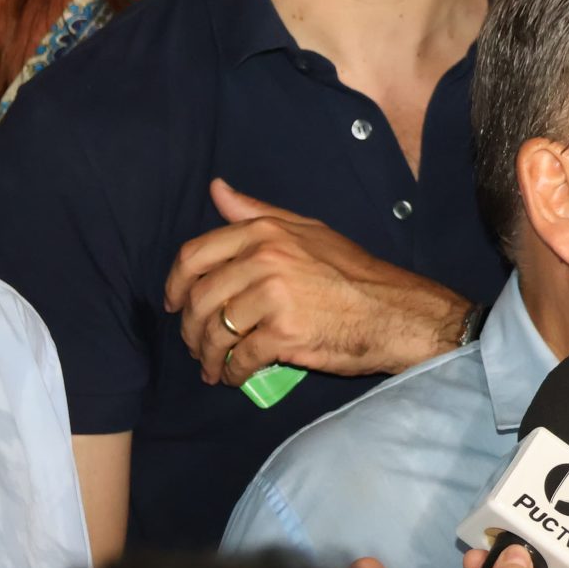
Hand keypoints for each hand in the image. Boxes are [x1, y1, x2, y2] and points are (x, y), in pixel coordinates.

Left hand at [163, 178, 471, 385]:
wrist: (394, 312)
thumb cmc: (353, 272)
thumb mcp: (306, 229)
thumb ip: (256, 213)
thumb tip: (216, 189)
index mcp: (264, 232)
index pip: (195, 255)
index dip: (175, 284)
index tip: (174, 304)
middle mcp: (265, 259)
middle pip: (200, 297)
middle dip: (190, 328)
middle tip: (195, 345)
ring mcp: (274, 297)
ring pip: (216, 330)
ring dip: (207, 355)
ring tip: (211, 366)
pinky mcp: (285, 334)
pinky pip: (241, 358)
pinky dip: (232, 373)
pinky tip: (235, 377)